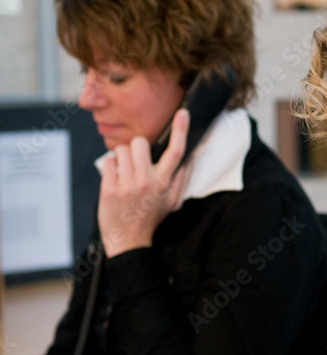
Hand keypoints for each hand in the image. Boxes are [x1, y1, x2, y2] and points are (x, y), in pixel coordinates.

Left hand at [98, 108, 191, 257]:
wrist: (128, 242)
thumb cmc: (150, 219)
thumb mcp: (171, 203)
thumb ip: (181, 180)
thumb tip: (191, 159)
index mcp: (164, 184)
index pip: (176, 152)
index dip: (181, 130)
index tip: (183, 112)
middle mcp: (147, 182)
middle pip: (140, 143)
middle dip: (136, 148)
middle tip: (135, 162)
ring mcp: (127, 186)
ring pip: (121, 150)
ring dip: (121, 158)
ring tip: (124, 173)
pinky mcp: (109, 189)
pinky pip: (108, 162)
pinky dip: (109, 168)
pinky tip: (114, 180)